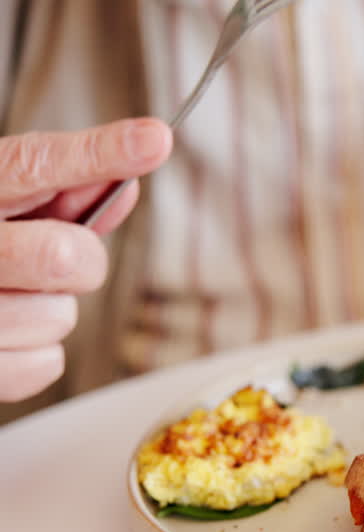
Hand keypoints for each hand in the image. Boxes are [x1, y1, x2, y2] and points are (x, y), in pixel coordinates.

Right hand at [0, 118, 172, 401]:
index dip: (97, 153)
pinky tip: (5, 336)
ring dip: (52, 312)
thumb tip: (123, 186)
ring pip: (58, 317)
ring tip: (11, 298)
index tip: (153, 140)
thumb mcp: (0, 205)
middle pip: (63, 256)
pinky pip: (44, 365)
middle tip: (60, 260)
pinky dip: (38, 356)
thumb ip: (61, 194)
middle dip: (82, 262)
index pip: (31, 165)